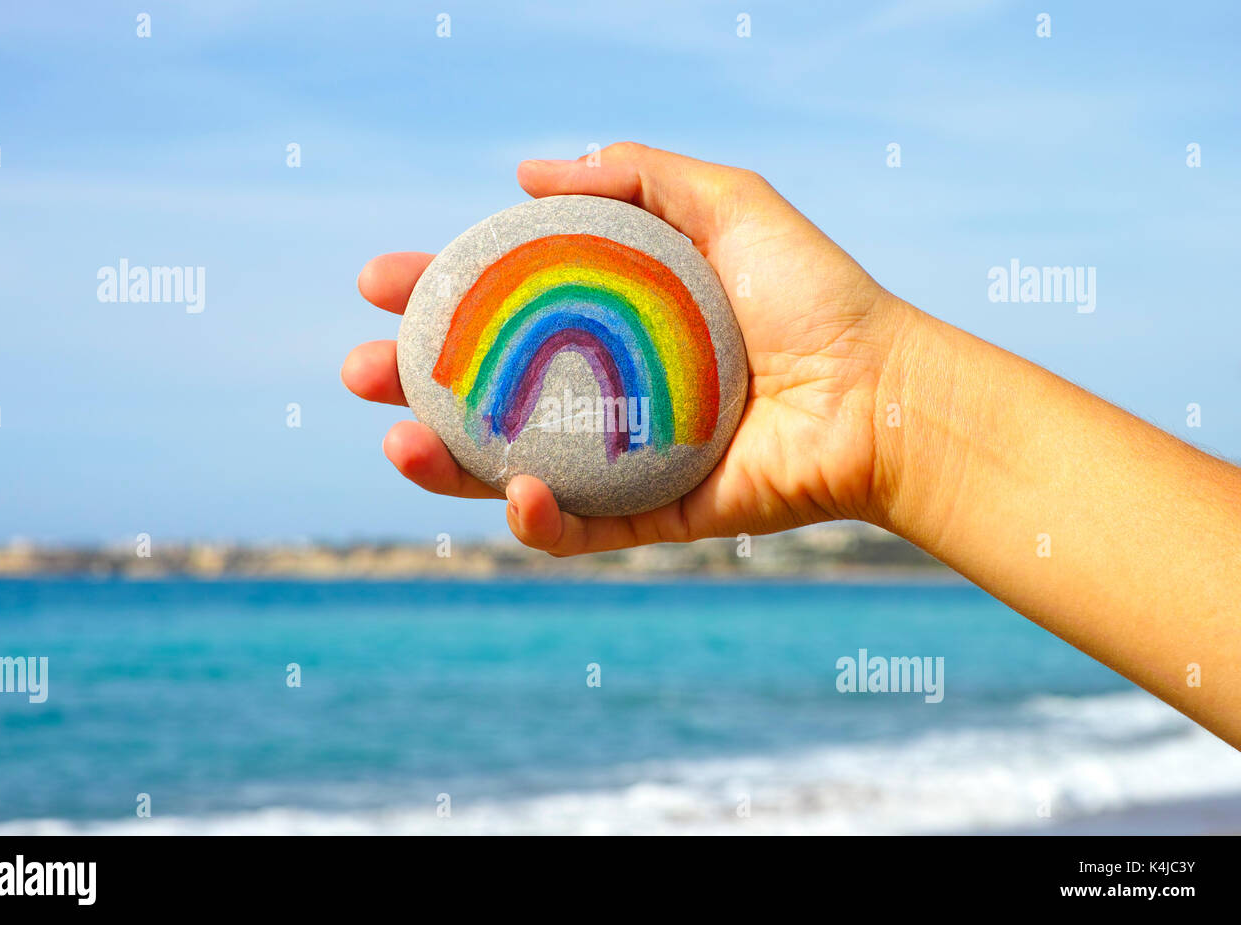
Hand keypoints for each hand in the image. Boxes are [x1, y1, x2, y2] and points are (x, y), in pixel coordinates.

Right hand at [343, 143, 906, 554]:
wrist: (882, 391)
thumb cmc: (814, 294)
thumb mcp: (726, 201)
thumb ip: (636, 172)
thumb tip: (527, 169)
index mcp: (612, 322)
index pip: (500, 310)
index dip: (435, 295)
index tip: (380, 282)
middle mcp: (606, 391)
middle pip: (485, 393)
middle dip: (410, 384)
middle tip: (359, 369)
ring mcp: (625, 459)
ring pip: (510, 471)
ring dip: (442, 465)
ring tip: (394, 441)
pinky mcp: (656, 517)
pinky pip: (582, 529)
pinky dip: (539, 519)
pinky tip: (515, 493)